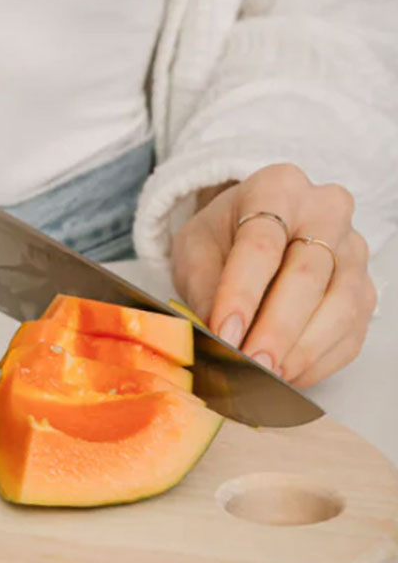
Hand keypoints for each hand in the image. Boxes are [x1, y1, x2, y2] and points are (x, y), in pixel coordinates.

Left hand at [170, 164, 376, 388]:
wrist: (253, 228)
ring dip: (301, 350)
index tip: (224, 333)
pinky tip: (288, 374)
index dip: (242, 292)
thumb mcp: (196, 247)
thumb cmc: (225, 236)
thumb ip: (202, 286)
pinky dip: (319, 361)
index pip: (261, 242)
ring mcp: (353, 251)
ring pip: (340, 306)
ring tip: (267, 375)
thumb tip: (214, 337)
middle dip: (276, 328)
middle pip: (307, 274)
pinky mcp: (365, 289)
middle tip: (249, 363)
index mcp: (277, 187)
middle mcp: (326, 211)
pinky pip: (352, 332)